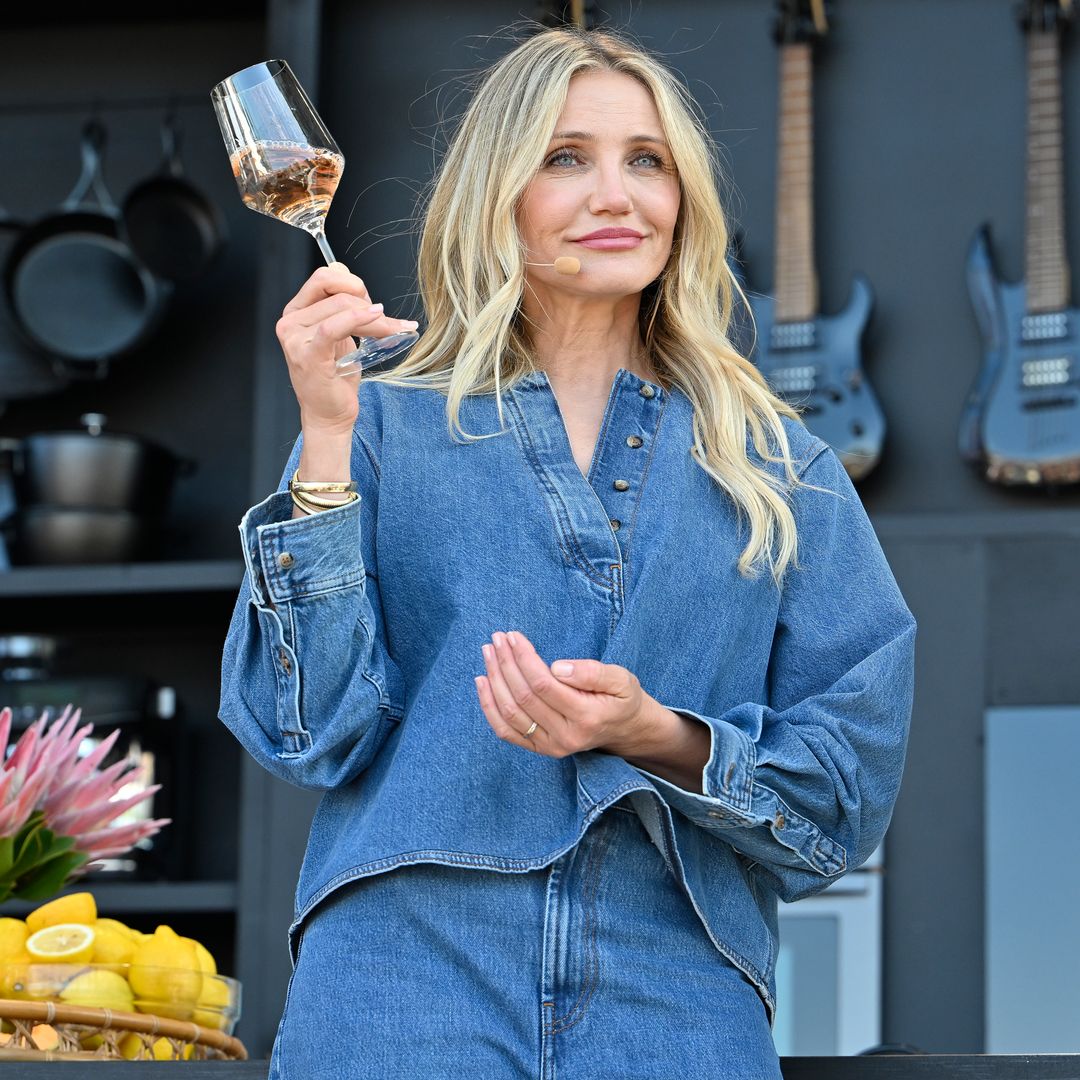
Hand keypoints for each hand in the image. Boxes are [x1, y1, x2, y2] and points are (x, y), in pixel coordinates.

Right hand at [275, 263, 418, 434]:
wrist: (330, 414)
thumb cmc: (336, 377)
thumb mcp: (340, 334)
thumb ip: (342, 305)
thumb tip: (348, 274)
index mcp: (296, 311)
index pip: (324, 278)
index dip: (352, 283)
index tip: (371, 303)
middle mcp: (290, 321)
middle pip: (336, 292)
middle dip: (368, 303)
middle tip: (387, 322)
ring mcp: (295, 338)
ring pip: (342, 308)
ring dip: (375, 318)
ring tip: (391, 330)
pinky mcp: (307, 354)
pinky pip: (334, 326)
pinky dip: (359, 319)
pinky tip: (379, 321)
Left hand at [475, 630, 649, 757]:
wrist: (625, 730)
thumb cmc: (622, 698)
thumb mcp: (621, 679)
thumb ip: (592, 672)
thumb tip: (557, 667)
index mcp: (587, 717)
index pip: (544, 685)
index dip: (524, 658)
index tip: (513, 636)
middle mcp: (566, 737)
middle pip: (523, 698)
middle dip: (505, 664)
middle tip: (497, 639)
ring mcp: (550, 746)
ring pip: (510, 714)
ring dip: (494, 680)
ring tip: (488, 652)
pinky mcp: (539, 749)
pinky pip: (505, 731)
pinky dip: (489, 707)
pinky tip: (482, 682)